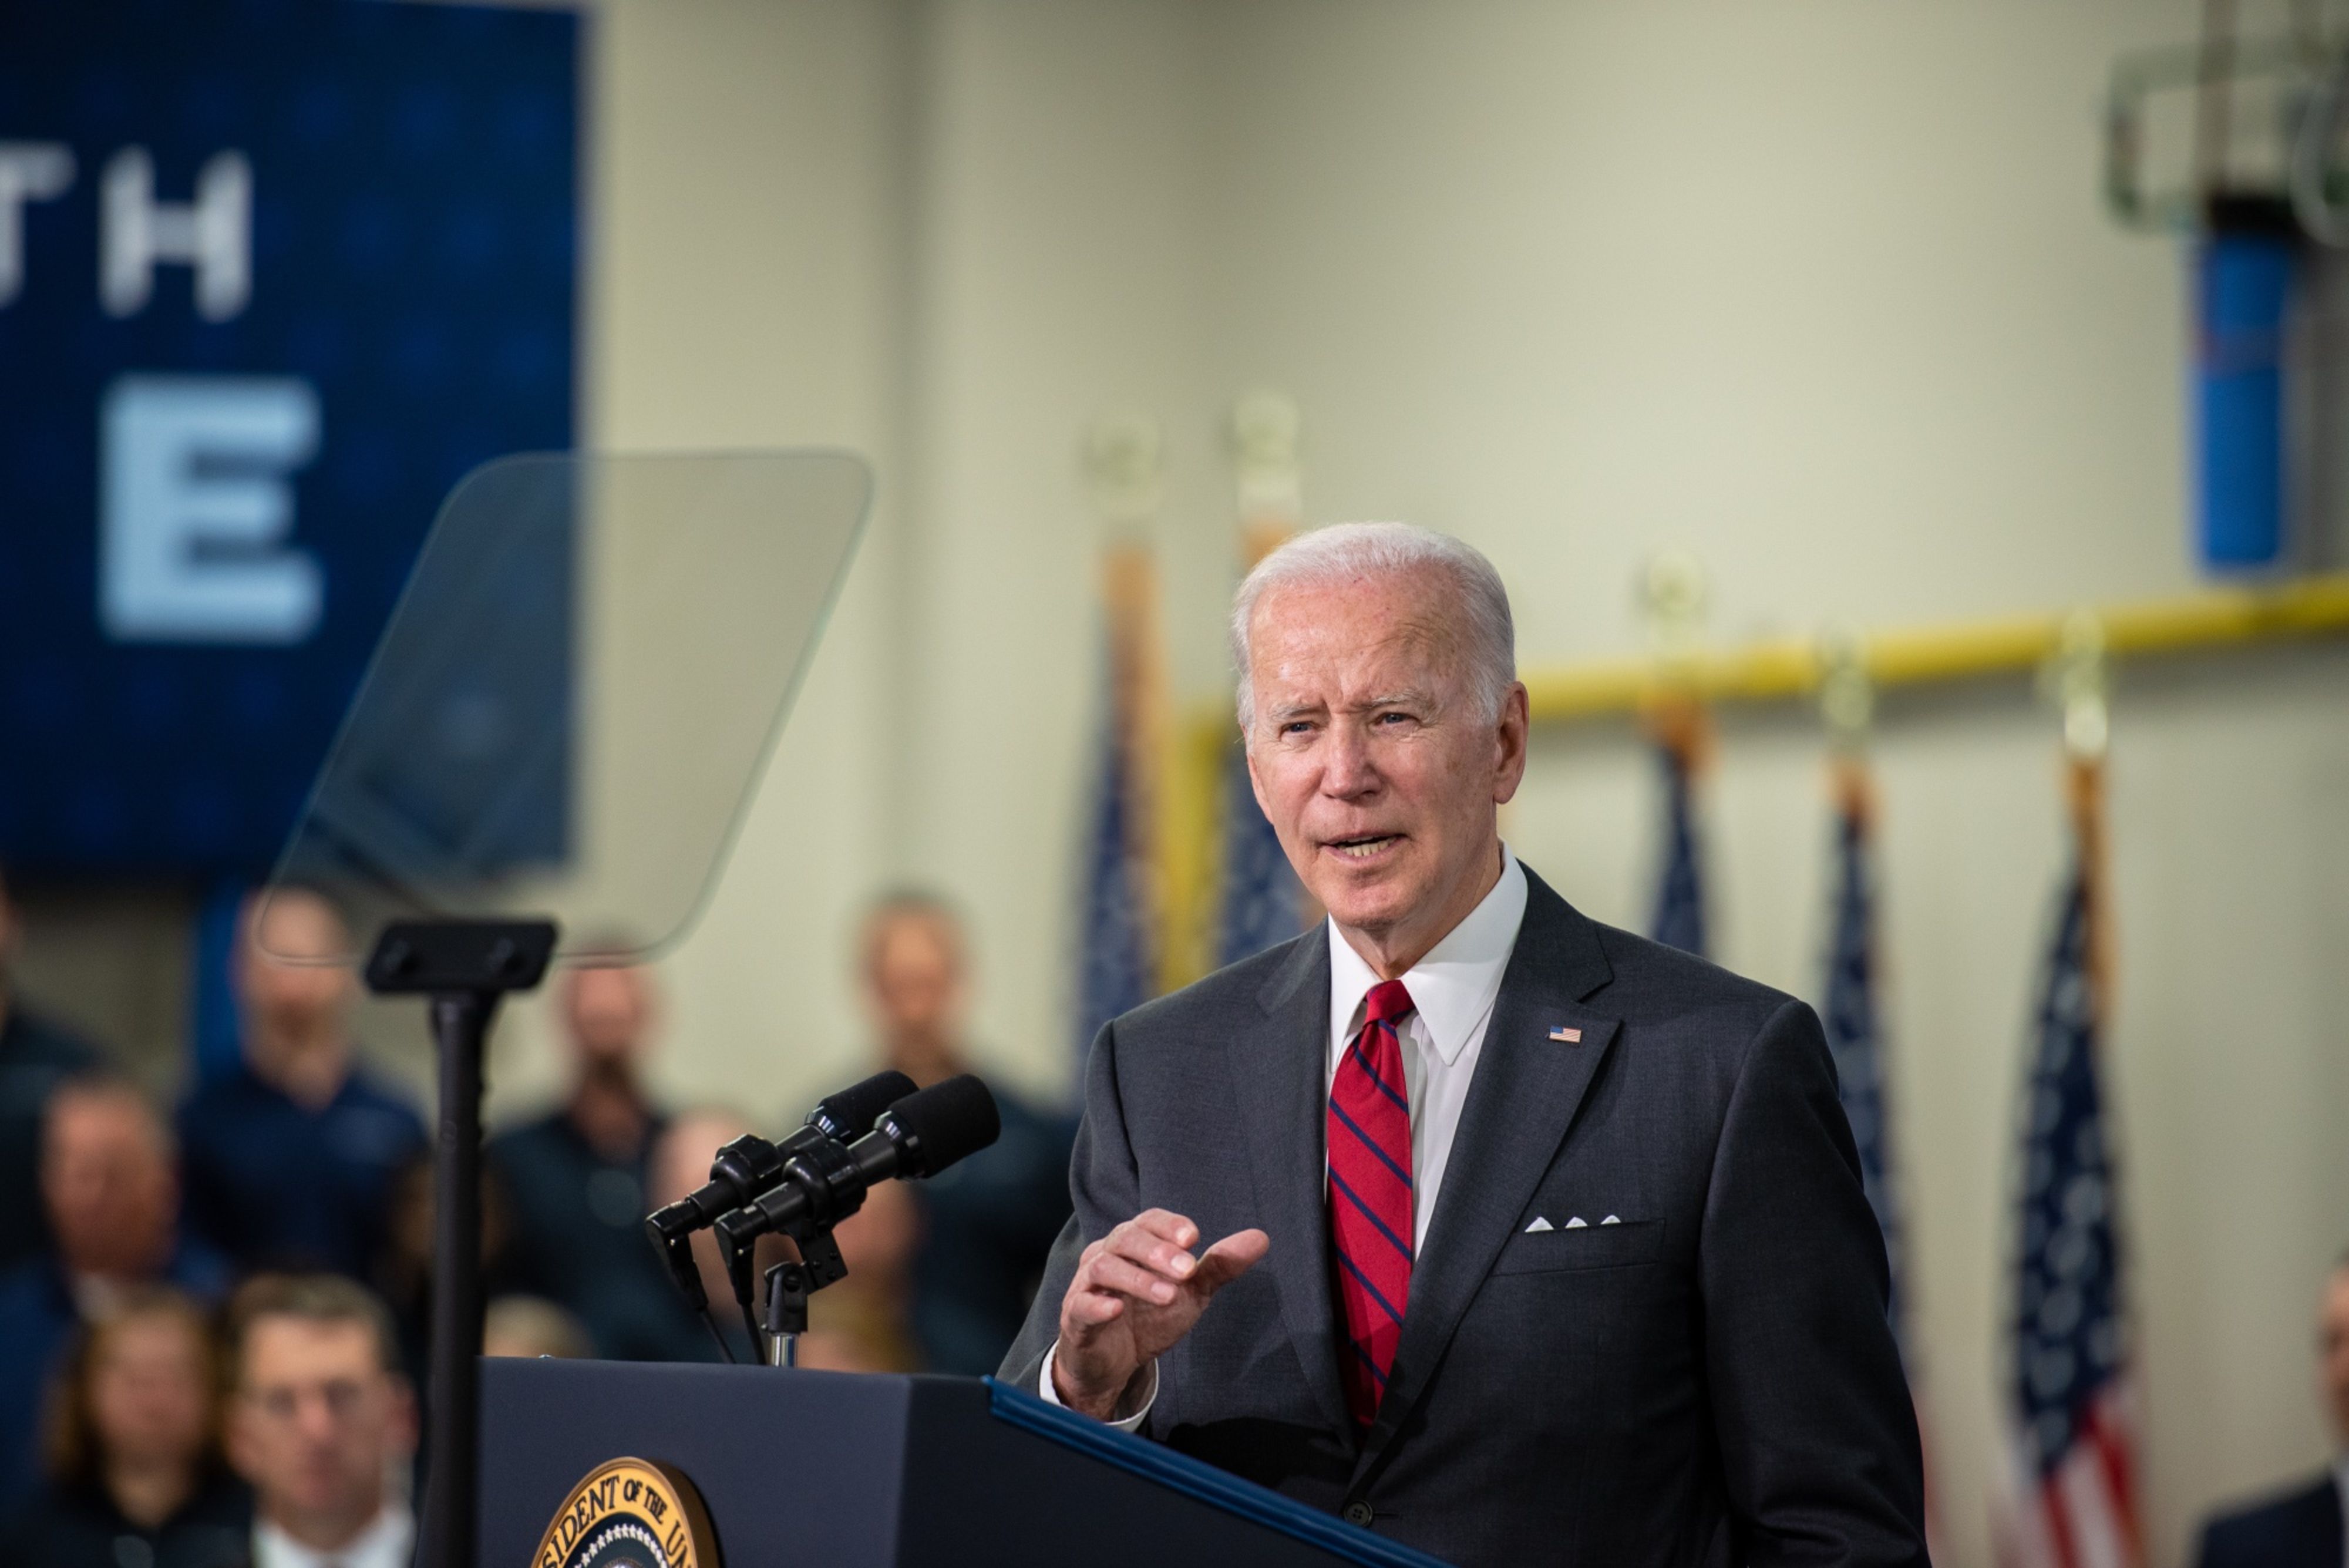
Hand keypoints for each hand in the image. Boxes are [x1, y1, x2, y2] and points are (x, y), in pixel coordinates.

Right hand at [1053, 1209, 1268, 1419]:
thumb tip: (1261, 1238)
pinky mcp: (1074, 1318)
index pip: (1149, 1221)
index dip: (1169, 1225)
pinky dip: (1097, 1304)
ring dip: (1137, 1278)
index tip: (1194, 1237)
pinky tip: (1116, 1309)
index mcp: (1134, 1243)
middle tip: (1187, 1269)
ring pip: (1103, 1267)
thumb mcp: (1191, 1292)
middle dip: (1157, 1251)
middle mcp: (1106, 1255)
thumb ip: (1220, 1265)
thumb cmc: (1150, 1315)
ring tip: (1168, 1294)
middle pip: (1125, 1238)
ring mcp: (1086, 1285)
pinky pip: (1081, 1305)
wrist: (1116, 1363)